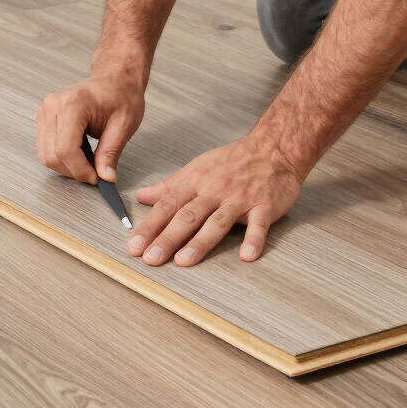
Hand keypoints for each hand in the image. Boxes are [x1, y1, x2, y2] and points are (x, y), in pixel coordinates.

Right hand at [36, 69, 144, 183]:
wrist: (115, 77)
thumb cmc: (121, 93)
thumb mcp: (123, 125)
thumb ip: (111, 153)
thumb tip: (105, 177)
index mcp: (73, 104)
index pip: (65, 150)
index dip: (80, 170)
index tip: (95, 178)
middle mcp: (53, 105)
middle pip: (51, 155)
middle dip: (73, 171)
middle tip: (94, 173)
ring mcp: (45, 110)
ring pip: (45, 154)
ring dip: (66, 166)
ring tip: (88, 161)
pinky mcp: (44, 116)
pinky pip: (45, 147)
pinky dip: (61, 157)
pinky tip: (79, 151)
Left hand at [126, 129, 306, 265]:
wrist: (272, 147)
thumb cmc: (233, 160)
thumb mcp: (197, 167)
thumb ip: (169, 185)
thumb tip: (141, 196)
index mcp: (196, 181)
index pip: (167, 206)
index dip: (149, 226)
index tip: (134, 245)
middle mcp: (215, 190)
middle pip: (187, 216)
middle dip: (167, 238)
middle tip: (150, 258)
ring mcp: (240, 198)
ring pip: (217, 222)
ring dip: (200, 242)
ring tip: (184, 260)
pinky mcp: (264, 206)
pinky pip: (259, 225)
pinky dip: (254, 239)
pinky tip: (247, 256)